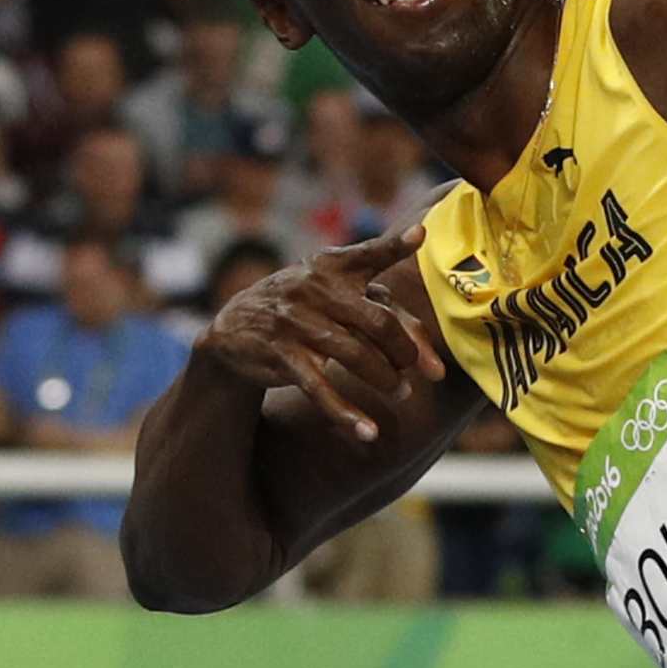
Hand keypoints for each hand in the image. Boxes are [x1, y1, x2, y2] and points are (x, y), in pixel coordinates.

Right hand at [195, 226, 445, 441]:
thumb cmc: (306, 308)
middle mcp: (314, 290)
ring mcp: (296, 323)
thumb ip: (385, 307)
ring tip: (401, 392)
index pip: (369, 255)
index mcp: (332, 268)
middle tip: (416, 370)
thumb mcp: (335, 293)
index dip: (394, 246)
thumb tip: (431, 334)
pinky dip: (346, 413)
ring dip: (385, 380)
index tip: (421, 235)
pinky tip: (368, 432)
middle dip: (405, 351)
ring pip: (355, 356)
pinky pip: (320, 388)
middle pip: (378, 322)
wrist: (235, 329)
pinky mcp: (281, 356)